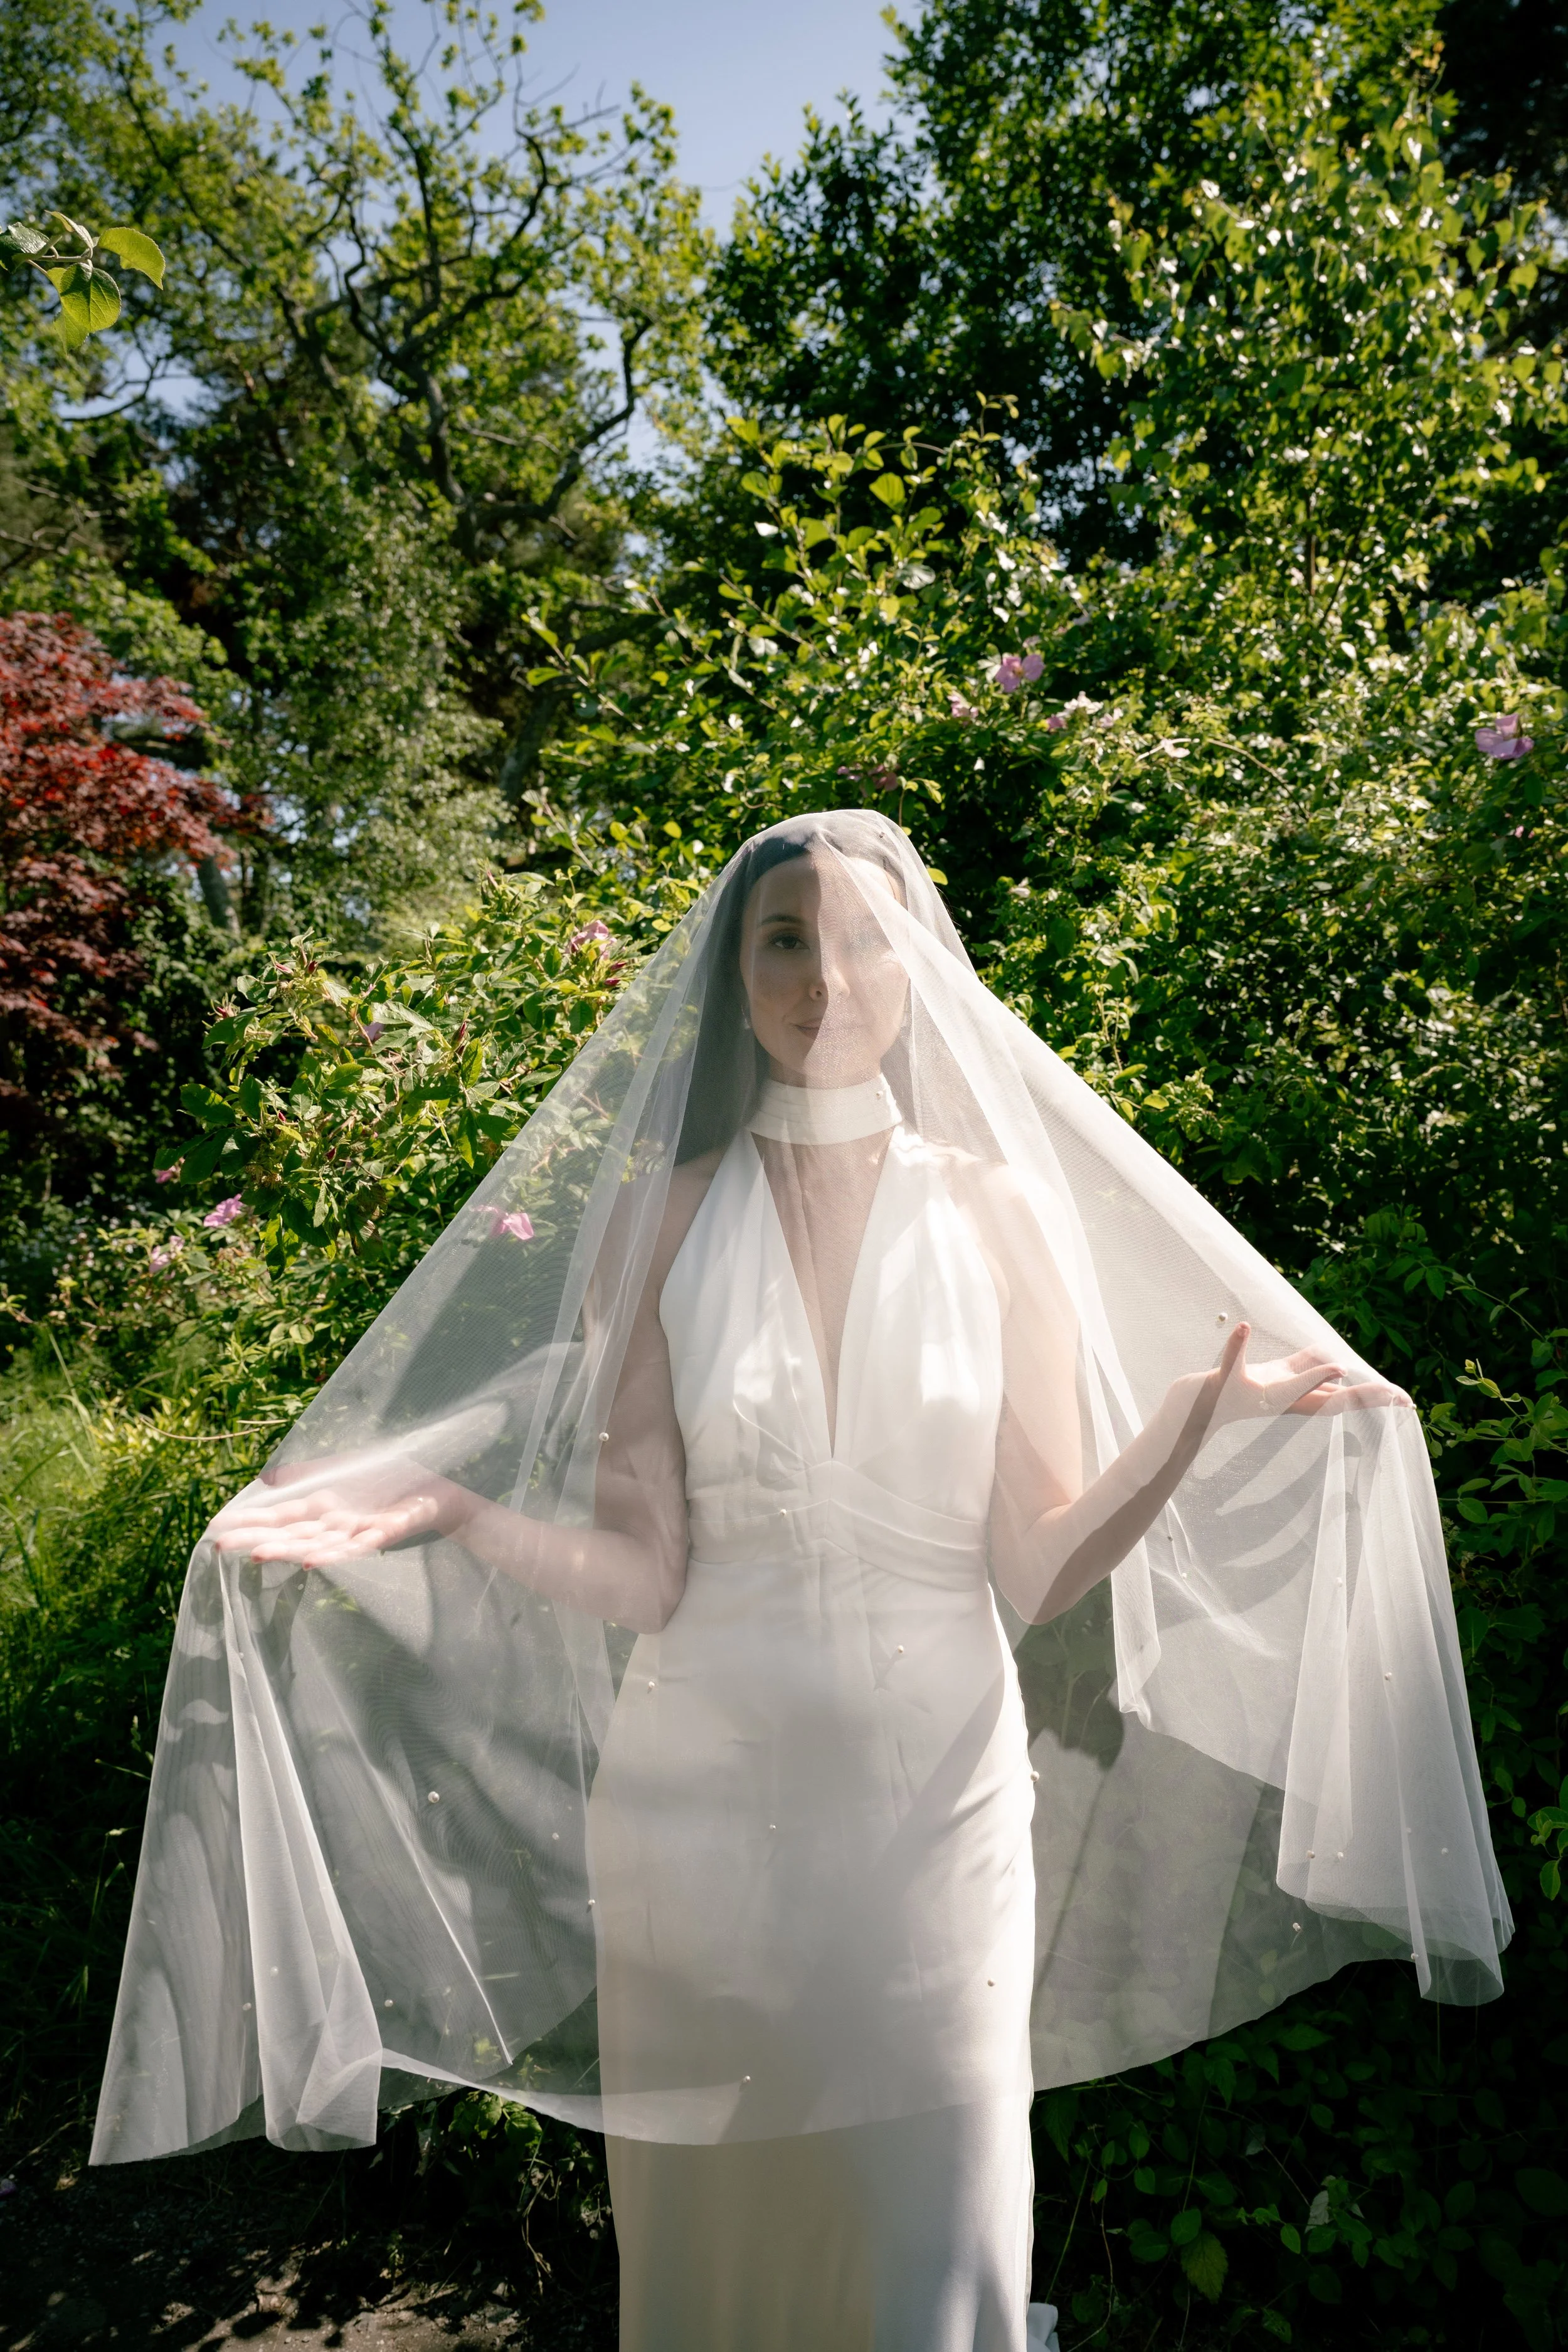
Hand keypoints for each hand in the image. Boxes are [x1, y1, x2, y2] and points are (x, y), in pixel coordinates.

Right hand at [209, 1457, 462, 1568]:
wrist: (437, 1492)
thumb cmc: (389, 1481)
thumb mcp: (343, 1469)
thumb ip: (308, 1472)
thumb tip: (267, 1478)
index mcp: (323, 1507)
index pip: (279, 1516)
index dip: (250, 1522)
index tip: (215, 1530)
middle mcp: (335, 1524)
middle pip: (291, 1534)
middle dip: (257, 1540)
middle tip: (219, 1547)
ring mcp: (358, 1531)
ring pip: (318, 1545)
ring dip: (289, 1552)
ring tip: (258, 1555)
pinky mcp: (385, 1533)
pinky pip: (358, 1547)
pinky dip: (336, 1554)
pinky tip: (314, 1561)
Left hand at [1204, 1322, 1412, 1429]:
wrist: (1203, 1404)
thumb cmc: (1246, 1389)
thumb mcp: (1283, 1376)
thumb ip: (1309, 1367)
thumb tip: (1339, 1364)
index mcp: (1299, 1399)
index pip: (1344, 1400)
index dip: (1375, 1399)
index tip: (1405, 1400)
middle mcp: (1283, 1401)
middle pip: (1327, 1402)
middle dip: (1361, 1397)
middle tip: (1392, 1396)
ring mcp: (1256, 1394)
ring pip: (1289, 1388)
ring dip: (1312, 1378)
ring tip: (1339, 1366)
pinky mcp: (1228, 1383)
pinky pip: (1233, 1362)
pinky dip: (1236, 1345)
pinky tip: (1243, 1327)